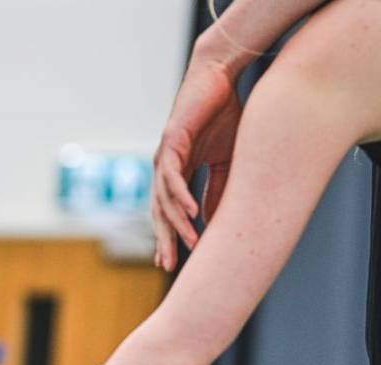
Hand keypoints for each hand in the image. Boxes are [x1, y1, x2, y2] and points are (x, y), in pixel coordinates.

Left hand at [151, 59, 241, 271]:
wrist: (218, 79)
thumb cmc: (223, 116)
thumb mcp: (225, 159)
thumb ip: (218, 187)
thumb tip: (215, 219)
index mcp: (175, 173)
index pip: (168, 212)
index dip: (168, 236)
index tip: (171, 262)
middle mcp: (164, 168)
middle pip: (159, 211)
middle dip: (164, 238)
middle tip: (167, 264)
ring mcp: (165, 155)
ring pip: (165, 197)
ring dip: (176, 222)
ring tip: (189, 243)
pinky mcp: (171, 141)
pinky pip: (173, 174)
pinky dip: (180, 195)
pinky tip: (189, 213)